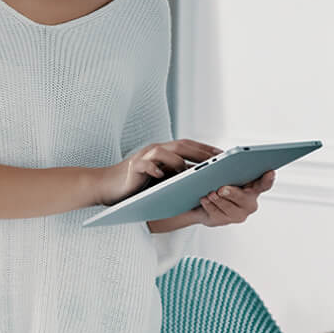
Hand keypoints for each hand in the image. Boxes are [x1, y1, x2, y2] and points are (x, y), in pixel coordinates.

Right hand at [95, 139, 221, 206]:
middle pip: (182, 145)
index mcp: (165, 152)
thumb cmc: (137, 185)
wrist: (108, 186)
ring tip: (192, 172)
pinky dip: (155, 168)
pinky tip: (162, 175)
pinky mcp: (133, 166)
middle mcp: (156, 149)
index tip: (225, 156)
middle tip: (218, 160)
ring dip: (180, 161)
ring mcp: (144, 156)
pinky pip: (146, 164)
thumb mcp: (161, 179)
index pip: (189, 146)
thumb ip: (176, 176)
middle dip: (200, 152)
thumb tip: (202, 181)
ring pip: (165, 152)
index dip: (207, 149)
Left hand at [186, 170, 274, 227]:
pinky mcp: (224, 221)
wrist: (199, 200)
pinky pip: (217, 214)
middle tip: (222, 189)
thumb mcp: (221, 171)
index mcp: (252, 187)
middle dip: (233, 193)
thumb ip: (225, 165)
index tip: (269, 173)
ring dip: (218, 200)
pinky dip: (210, 206)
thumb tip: (220, 157)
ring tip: (210, 193)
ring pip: (229, 208)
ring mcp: (237, 214)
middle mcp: (249, 202)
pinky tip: (204, 199)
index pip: (264, 184)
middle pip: (245, 199)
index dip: (268, 179)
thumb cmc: (216, 183)